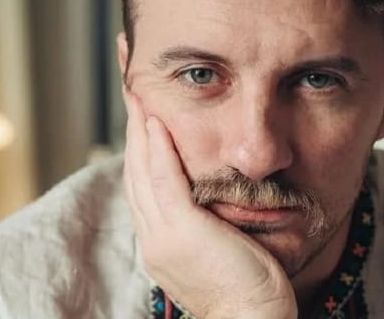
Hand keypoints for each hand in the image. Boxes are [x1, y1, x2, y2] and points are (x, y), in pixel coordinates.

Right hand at [122, 88, 297, 318]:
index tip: (143, 117)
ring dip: (140, 129)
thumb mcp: (222, 247)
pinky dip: (158, 148)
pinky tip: (157, 121)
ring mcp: (163, 236)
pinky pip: (163, 180)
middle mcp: (153, 238)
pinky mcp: (181, 231)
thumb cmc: (250, 290)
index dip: (140, 149)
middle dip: (133, 131)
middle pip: (134, 173)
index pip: (143, 185)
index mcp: (161, 243)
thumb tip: (217, 192)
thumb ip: (209, 220)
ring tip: (139, 96)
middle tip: (133, 93)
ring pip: (142, 171)